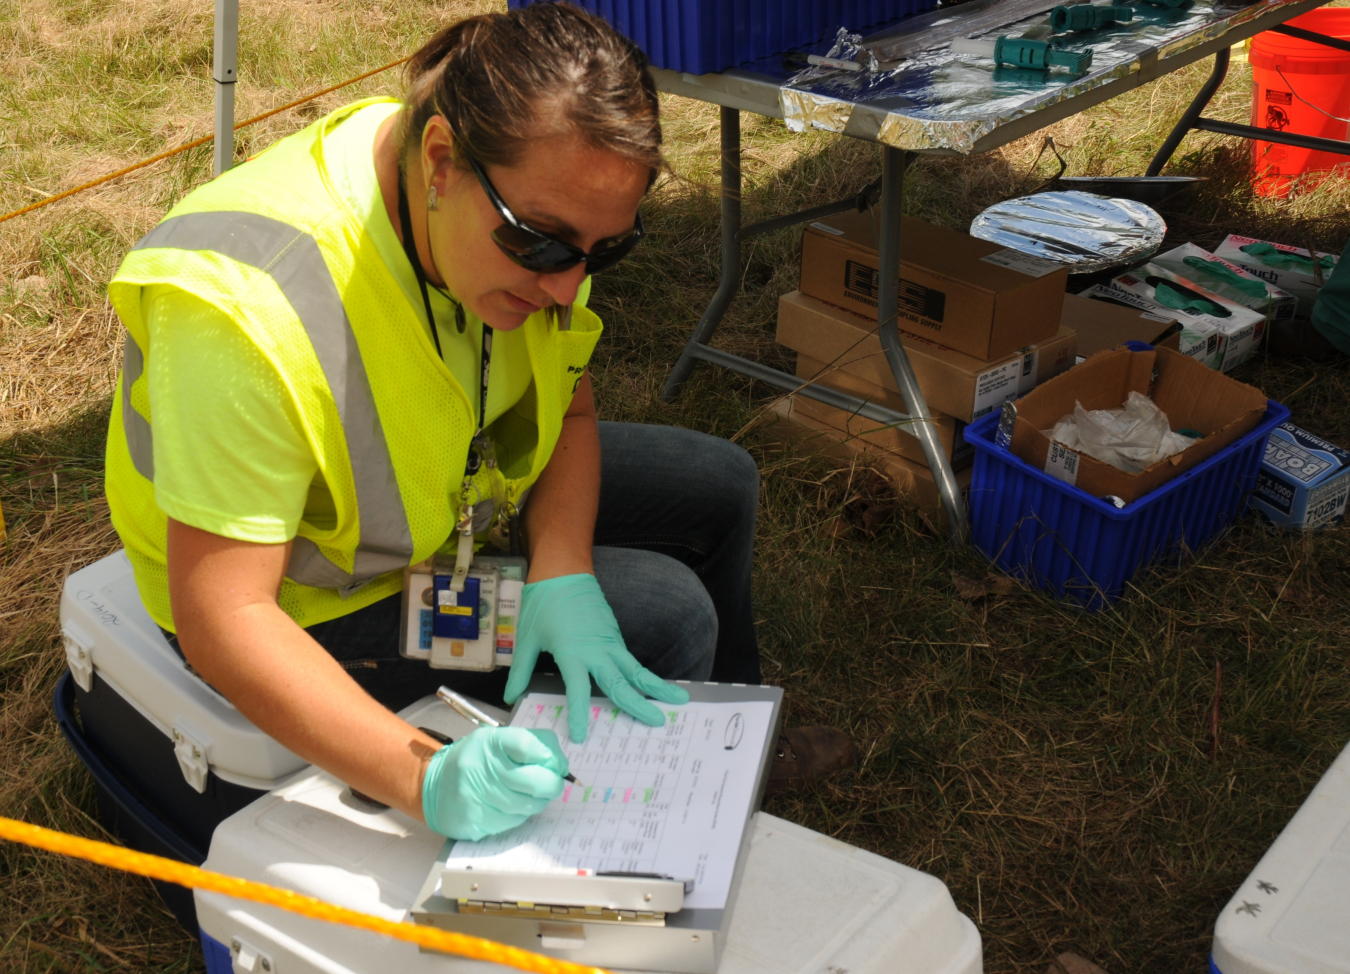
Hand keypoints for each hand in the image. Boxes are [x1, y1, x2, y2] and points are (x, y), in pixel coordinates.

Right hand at [421, 727, 568, 839]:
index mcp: (489, 742)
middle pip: (533, 781)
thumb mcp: (497, 742)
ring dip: (537, 802)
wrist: (434, 785)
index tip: (556, 763)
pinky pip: (512, 821)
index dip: (550, 756)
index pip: (526, 744)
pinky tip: (510, 807)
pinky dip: (519, 815)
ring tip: (530, 795)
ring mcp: (476, 796)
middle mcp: (480, 767)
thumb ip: (530, 745)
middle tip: (553, 784)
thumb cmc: (475, 761)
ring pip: (526, 805)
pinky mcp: (474, 820)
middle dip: (551, 785)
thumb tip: (560, 765)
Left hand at [503, 573, 689, 742]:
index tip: (581, 736)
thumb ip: (520, 672)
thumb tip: (511, 697)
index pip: (578, 690)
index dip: (579, 714)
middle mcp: (596, 650)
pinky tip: (654, 686)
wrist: (564, 572)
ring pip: (635, 670)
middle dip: (639, 704)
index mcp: (572, 652)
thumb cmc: (543, 604)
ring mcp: (609, 642)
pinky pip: (631, 661)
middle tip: (658, 722)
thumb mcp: (527, 639)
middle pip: (620, 682)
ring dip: (656, 686)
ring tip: (678, 699)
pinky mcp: (614, 636)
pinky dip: (643, 675)